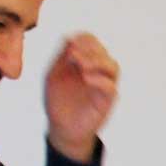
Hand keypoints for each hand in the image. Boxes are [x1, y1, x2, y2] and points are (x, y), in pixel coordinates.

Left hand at [44, 34, 119, 161]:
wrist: (62, 127)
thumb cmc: (57, 100)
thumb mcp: (53, 75)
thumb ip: (61, 58)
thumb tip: (70, 38)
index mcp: (84, 61)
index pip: (92, 42)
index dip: (84, 38)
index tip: (71, 41)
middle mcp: (97, 71)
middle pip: (104, 51)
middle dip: (90, 49)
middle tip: (73, 54)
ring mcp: (104, 85)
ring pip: (113, 66)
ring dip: (98, 62)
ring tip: (81, 65)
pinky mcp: (107, 101)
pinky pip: (111, 87)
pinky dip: (100, 80)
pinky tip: (86, 78)